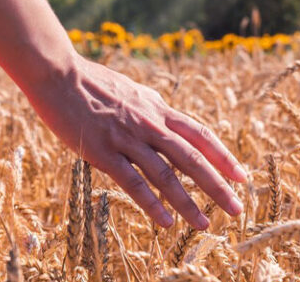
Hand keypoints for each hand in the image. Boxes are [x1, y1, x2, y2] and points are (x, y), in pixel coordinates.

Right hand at [21, 53, 246, 229]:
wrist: (57, 74)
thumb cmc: (90, 82)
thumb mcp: (131, 90)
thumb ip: (150, 106)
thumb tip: (166, 114)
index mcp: (156, 109)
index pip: (200, 135)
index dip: (223, 157)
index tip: (241, 177)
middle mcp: (149, 124)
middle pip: (191, 158)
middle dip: (217, 186)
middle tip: (237, 210)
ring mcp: (127, 138)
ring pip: (166, 174)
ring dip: (187, 202)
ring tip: (204, 225)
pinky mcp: (103, 151)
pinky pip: (133, 183)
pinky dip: (152, 204)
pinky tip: (165, 222)